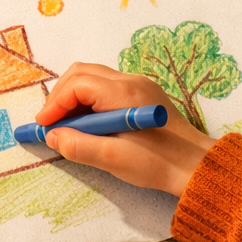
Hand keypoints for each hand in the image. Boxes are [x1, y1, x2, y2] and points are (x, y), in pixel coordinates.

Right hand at [36, 63, 215, 196]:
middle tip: (51, 123)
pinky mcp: (142, 95)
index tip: (44, 126)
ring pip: (92, 78)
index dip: (55, 103)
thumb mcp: (113, 159)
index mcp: (124, 93)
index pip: (77, 85)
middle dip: (61, 96)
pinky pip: (105, 87)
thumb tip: (52, 136)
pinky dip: (88, 101)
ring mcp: (138, 85)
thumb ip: (77, 146)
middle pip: (82, 73)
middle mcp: (131, 81)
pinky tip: (88, 124)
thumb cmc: (159, 164)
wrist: (197, 167)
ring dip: (74, 98)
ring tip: (67, 125)